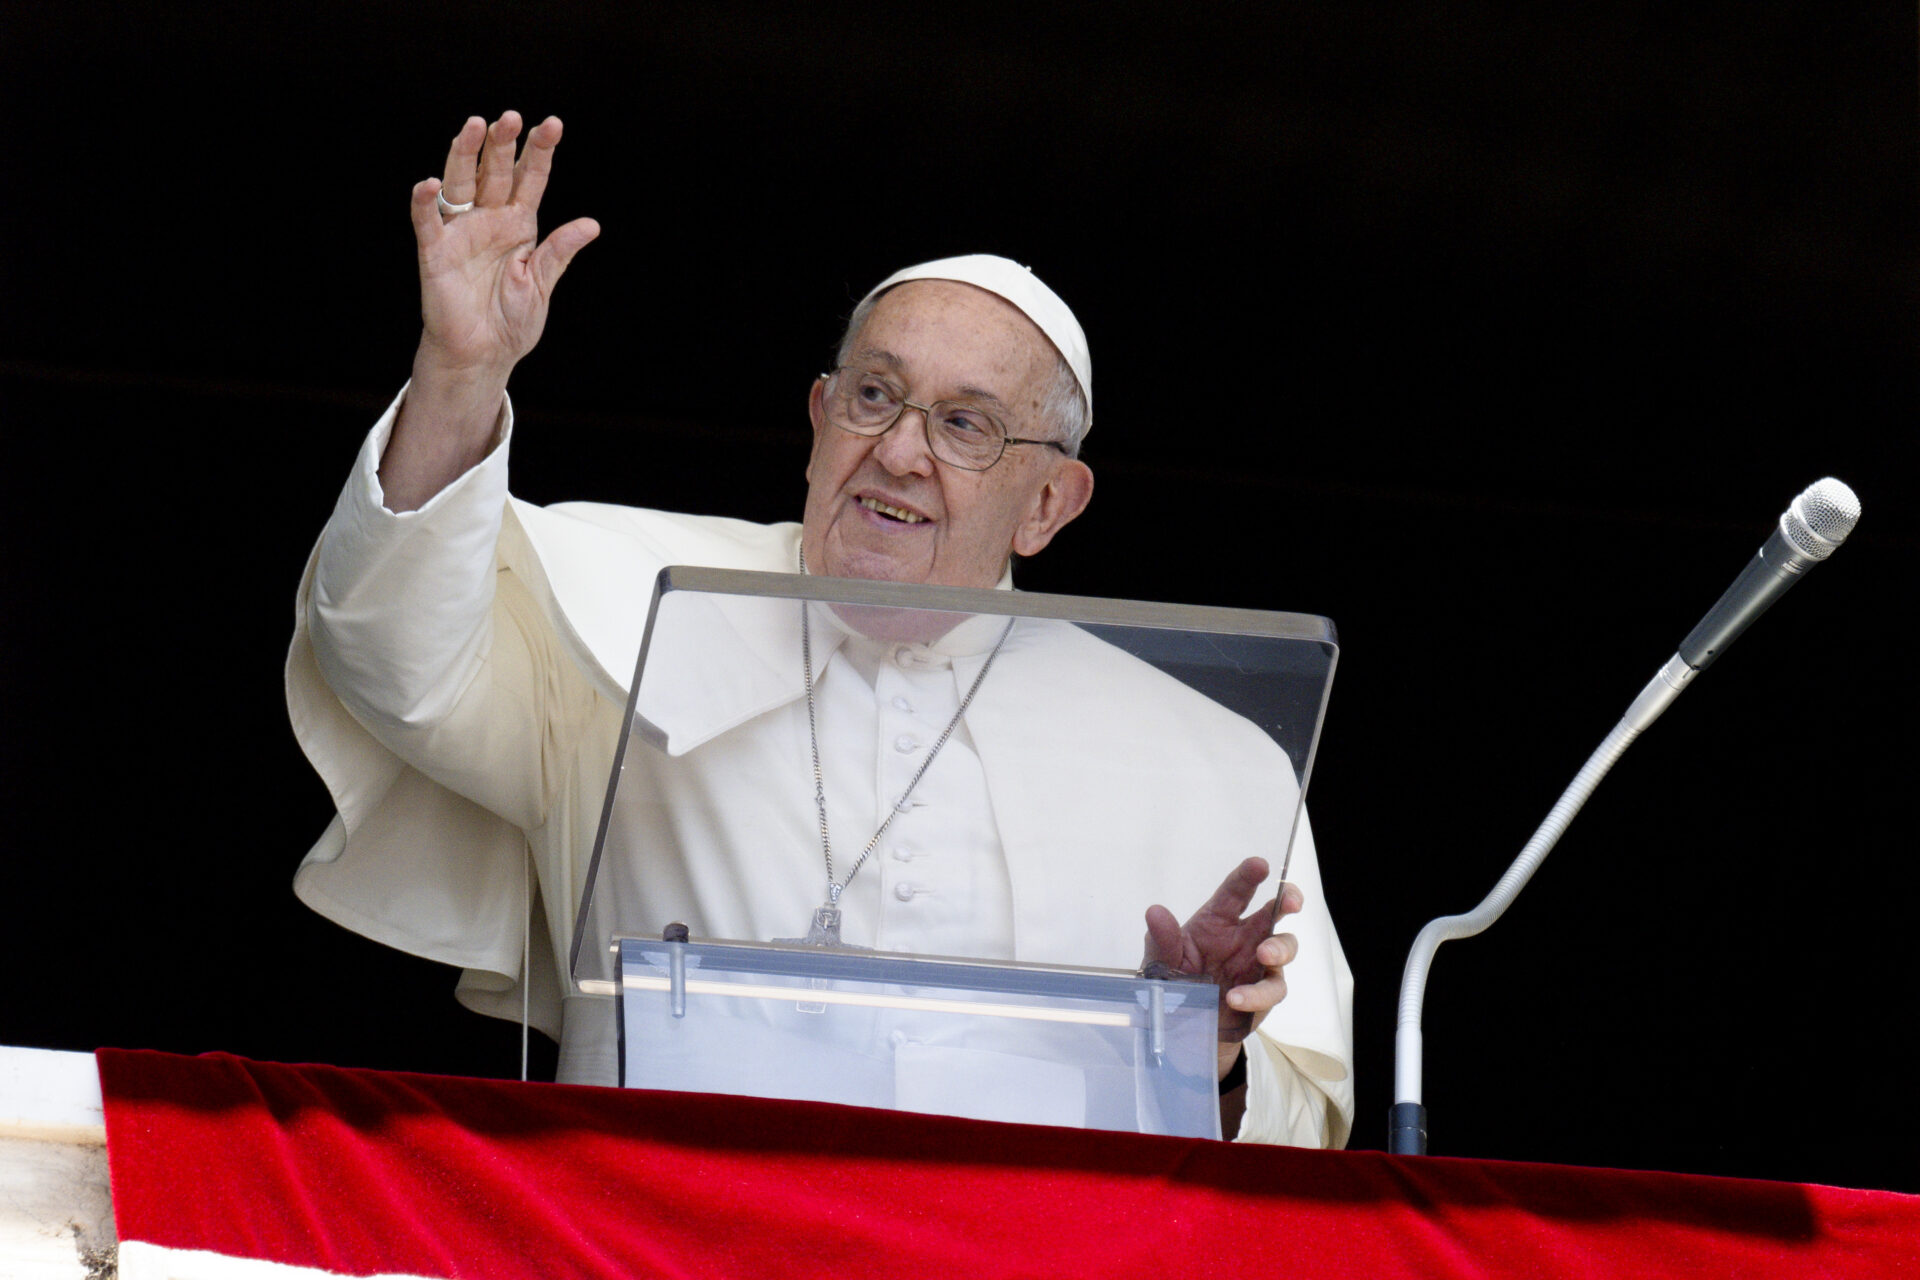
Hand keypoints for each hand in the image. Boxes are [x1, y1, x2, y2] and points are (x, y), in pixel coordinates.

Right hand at [382, 111, 600, 510]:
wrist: (483, 355)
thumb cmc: (511, 321)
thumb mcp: (542, 284)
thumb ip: (560, 253)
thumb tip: (592, 224)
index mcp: (519, 225)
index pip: (530, 180)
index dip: (540, 153)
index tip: (553, 125)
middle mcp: (489, 220)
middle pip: (495, 171)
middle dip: (503, 144)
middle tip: (512, 117)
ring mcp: (461, 232)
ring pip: (460, 183)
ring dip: (465, 154)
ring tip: (475, 125)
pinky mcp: (435, 252)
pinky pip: (427, 222)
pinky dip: (424, 203)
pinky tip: (428, 183)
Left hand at [1142, 857, 1303, 1079]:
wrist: (1182, 1024)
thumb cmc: (1175, 981)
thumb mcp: (1161, 960)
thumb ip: (1161, 938)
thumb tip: (1155, 912)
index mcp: (1219, 920)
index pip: (1236, 891)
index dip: (1249, 876)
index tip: (1260, 864)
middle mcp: (1244, 937)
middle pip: (1275, 911)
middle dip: (1288, 900)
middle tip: (1290, 903)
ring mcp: (1257, 964)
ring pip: (1285, 947)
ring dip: (1280, 948)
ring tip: (1264, 955)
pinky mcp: (1263, 993)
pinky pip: (1271, 989)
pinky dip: (1257, 994)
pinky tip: (1236, 997)